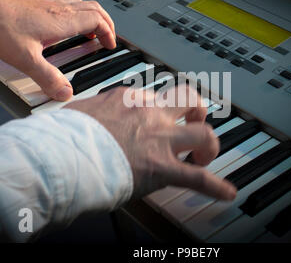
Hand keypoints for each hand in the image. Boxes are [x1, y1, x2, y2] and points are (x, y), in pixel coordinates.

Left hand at [0, 0, 115, 100]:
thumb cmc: (0, 24)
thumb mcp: (26, 58)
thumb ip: (47, 77)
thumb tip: (65, 92)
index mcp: (63, 21)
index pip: (97, 20)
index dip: (108, 33)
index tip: (109, 45)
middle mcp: (60, 10)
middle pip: (95, 9)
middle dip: (106, 24)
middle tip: (108, 38)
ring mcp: (51, 6)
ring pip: (83, 5)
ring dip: (94, 18)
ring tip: (93, 32)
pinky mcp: (42, 6)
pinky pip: (70, 6)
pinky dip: (79, 16)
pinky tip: (68, 27)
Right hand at [65, 85, 236, 200]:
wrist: (62, 155)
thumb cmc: (64, 135)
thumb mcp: (80, 111)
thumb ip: (93, 112)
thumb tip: (89, 117)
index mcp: (129, 99)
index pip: (155, 97)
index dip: (159, 110)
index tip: (156, 120)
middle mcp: (151, 114)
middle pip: (188, 100)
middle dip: (197, 111)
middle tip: (193, 123)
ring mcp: (161, 140)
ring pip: (203, 134)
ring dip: (208, 147)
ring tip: (203, 158)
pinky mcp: (163, 168)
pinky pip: (198, 178)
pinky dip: (216, 187)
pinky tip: (228, 193)